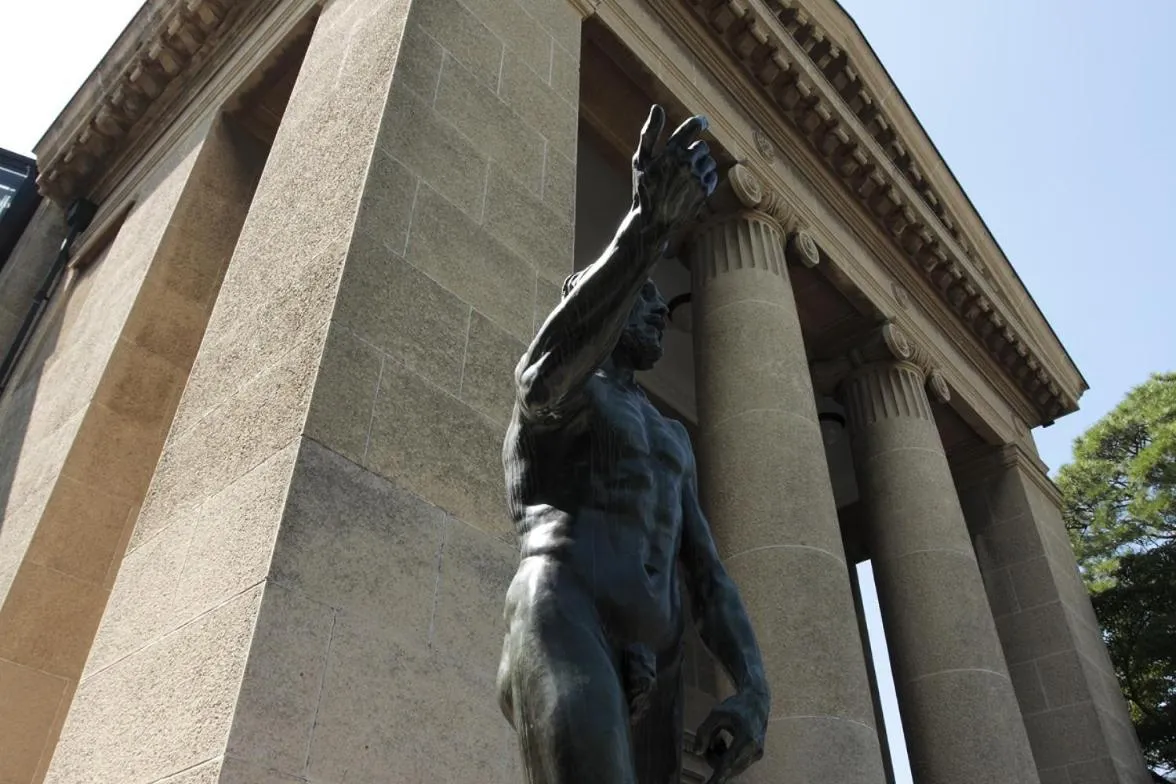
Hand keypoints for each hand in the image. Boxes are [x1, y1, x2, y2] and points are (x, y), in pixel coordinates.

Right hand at [631, 104, 717, 241]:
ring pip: (709, 162)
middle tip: (682, 163)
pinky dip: (706, 178)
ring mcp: (697, 178)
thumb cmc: (644, 189)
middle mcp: (687, 163)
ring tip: (685, 177)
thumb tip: (657, 107)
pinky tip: (692, 185)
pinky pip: (713, 176)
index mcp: (671, 152)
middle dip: (694, 152)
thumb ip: (650, 133)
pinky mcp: (705, 192)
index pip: (692, 128)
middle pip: (702, 146)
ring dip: (700, 165)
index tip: (703, 122)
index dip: (699, 122)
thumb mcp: (641, 160)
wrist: (652, 222)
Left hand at [693, 690, 768, 783]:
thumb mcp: (715, 714)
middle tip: (708, 741)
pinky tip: (723, 743)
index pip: (728, 763)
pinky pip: (737, 764)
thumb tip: (697, 752)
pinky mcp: (757, 755)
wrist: (756, 702)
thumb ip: (704, 732)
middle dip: (713, 758)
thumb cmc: (735, 706)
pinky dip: (726, 757)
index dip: (717, 777)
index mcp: (746, 738)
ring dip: (719, 758)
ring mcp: (757, 754)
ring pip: (732, 768)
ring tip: (718, 739)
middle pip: (728, 767)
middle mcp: (755, 749)